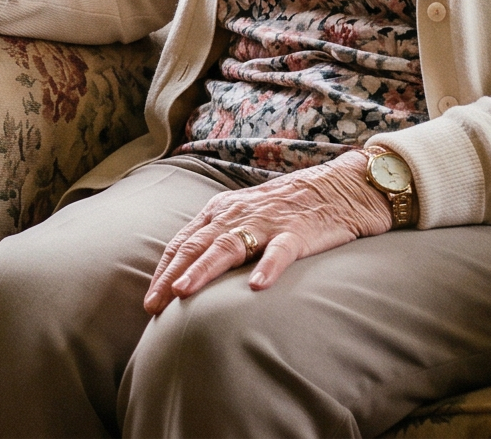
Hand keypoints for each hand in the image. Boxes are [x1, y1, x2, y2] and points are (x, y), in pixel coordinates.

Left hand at [142, 155, 392, 312]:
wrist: (342, 186)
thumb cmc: (290, 206)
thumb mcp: (247, 215)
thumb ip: (220, 237)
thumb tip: (189, 272)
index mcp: (222, 210)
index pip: (184, 242)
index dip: (164, 270)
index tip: (148, 299)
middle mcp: (238, 214)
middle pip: (198, 246)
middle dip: (172, 276)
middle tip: (153, 305)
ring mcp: (268, 222)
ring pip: (229, 246)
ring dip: (203, 269)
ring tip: (184, 292)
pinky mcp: (299, 232)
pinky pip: (281, 251)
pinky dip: (268, 267)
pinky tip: (257, 287)